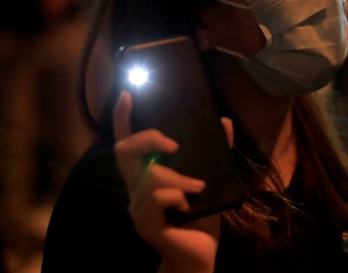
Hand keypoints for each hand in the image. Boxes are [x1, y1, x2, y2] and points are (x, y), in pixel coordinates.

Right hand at [114, 91, 233, 272]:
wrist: (200, 253)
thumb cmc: (201, 216)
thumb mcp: (211, 179)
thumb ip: (216, 152)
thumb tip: (224, 122)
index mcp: (146, 174)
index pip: (127, 143)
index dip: (123, 119)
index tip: (127, 94)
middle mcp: (136, 188)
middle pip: (125, 150)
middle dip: (149, 139)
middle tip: (174, 145)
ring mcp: (137, 206)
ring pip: (151, 176)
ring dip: (179, 178)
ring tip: (197, 189)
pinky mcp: (144, 223)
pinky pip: (157, 197)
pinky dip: (176, 195)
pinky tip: (186, 205)